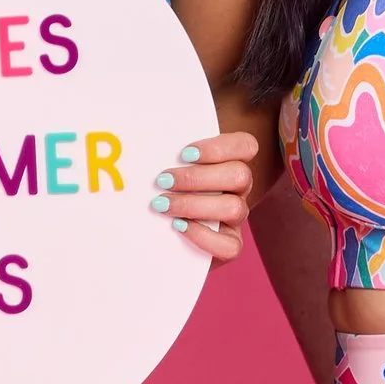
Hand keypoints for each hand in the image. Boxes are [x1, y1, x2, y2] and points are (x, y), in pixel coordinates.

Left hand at [148, 129, 259, 261]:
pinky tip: (178, 226)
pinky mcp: (229, 245)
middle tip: (164, 180)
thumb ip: (166, 152)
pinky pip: (230, 245)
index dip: (219, 148)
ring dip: (194, 204)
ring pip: (234, 208)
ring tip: (162, 205)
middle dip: (197, 178)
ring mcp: (236, 218)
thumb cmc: (163, 187)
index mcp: (230, 162)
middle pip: (240, 175)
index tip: (185, 153)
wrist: (156, 234)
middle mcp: (238, 189)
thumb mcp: (168, 165)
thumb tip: (138, 138)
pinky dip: (203, 236)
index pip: (245, 146)